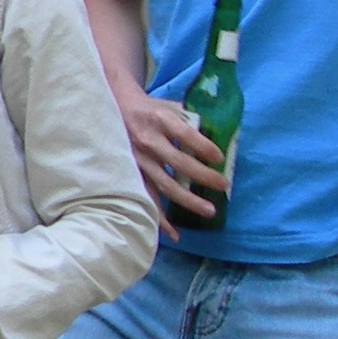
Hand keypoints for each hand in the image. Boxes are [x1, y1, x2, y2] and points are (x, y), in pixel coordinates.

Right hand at [117, 90, 225, 225]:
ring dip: (188, 200)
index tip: (219, 157)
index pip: (184, 134)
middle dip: (203, 176)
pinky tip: (175, 233)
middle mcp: (148, 140)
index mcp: (159, 119)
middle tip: (224, 185)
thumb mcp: (169, 105)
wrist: (113, 110)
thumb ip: (191, 118)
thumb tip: (222, 131)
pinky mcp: (130, 174)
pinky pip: (146, 197)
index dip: (202, 146)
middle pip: (178, 162)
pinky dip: (159, 217)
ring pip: (164, 184)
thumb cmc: (149, 109)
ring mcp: (138, 160)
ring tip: (210, 211)